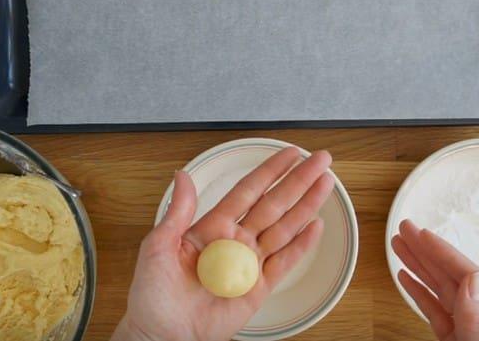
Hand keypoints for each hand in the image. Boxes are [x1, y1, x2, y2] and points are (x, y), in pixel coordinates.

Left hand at [111, 148, 332, 340]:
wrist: (162, 335)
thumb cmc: (153, 295)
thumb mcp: (158, 246)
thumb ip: (178, 212)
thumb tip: (182, 176)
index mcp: (212, 227)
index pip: (248, 191)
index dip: (269, 172)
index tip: (289, 154)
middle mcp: (234, 241)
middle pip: (273, 204)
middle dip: (298, 181)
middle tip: (320, 160)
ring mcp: (249, 263)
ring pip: (284, 228)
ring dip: (306, 205)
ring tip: (325, 183)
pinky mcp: (258, 288)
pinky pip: (284, 263)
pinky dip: (301, 245)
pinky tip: (315, 225)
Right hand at [391, 220, 478, 340]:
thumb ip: (476, 322)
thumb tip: (472, 280)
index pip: (469, 277)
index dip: (445, 253)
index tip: (422, 234)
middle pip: (453, 278)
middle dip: (426, 251)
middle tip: (406, 228)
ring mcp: (469, 332)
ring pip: (441, 291)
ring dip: (419, 266)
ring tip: (400, 245)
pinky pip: (435, 311)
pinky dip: (420, 293)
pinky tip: (407, 278)